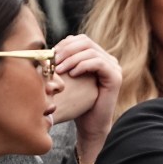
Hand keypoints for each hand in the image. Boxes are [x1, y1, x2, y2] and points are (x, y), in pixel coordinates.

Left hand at [52, 35, 122, 163]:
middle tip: (53, 61)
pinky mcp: (116, 77)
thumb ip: (63, 62)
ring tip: (59, 70)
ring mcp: (114, 67)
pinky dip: (83, 65)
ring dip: (71, 59)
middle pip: (86, 41)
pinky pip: (98, 63)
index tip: (51, 55)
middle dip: (66, 50)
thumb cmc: (76, 103)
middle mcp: (108, 59)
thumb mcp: (67, 79)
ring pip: (90, 51)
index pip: (81, 39)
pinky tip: (73, 74)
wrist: (90, 124)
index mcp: (98, 56)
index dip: (64, 44)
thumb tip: (47, 48)